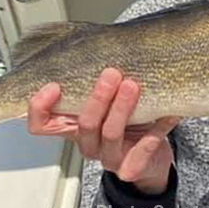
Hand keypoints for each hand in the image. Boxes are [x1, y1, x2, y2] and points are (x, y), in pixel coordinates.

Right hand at [27, 68, 178, 193]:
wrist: (151, 156)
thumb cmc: (124, 119)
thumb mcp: (103, 98)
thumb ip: (90, 76)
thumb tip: (87, 39)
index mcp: (72, 125)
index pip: (41, 123)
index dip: (40, 107)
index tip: (53, 85)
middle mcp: (87, 142)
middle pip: (83, 124)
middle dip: (97, 97)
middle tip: (111, 73)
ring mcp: (108, 157)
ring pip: (110, 134)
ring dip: (122, 108)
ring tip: (133, 85)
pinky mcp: (131, 168)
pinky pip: (143, 150)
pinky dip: (156, 129)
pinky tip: (168, 113)